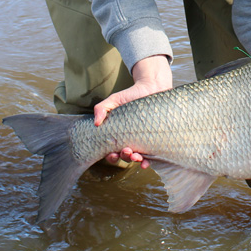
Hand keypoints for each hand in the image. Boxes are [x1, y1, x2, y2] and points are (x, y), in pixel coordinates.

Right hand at [94, 54, 172, 169]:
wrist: (152, 88)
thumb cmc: (131, 95)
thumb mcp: (114, 100)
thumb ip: (102, 108)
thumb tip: (96, 122)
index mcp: (119, 135)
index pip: (112, 151)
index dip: (111, 156)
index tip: (112, 153)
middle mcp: (130, 141)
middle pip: (124, 157)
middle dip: (124, 157)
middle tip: (126, 151)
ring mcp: (142, 142)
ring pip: (137, 158)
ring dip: (135, 161)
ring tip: (136, 156)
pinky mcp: (154, 140)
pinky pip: (152, 155)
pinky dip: (148, 161)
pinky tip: (146, 162)